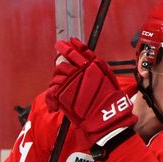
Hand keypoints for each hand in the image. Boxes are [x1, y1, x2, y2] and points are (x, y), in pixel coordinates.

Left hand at [44, 38, 134, 152]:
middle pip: (64, 61)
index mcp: (93, 65)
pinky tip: (54, 104)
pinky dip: (51, 99)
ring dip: (57, 82)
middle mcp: (81, 70)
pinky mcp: (63, 94)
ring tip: (59, 89)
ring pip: (57, 75)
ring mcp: (71, 81)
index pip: (79, 50)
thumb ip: (98, 68)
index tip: (65, 43)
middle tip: (59, 61)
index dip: (70, 46)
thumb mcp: (109, 78)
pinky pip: (52, 91)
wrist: (107, 117)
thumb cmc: (111, 101)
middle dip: (60, 60)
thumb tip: (90, 62)